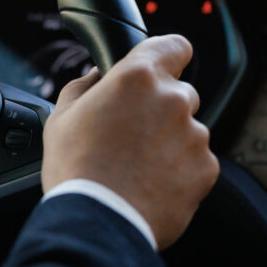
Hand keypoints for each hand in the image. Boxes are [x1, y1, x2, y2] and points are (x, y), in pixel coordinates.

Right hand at [42, 35, 219, 249]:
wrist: (96, 221)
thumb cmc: (75, 169)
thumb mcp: (60, 119)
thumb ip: (82, 87)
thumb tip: (94, 77)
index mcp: (137, 78)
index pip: (174, 45)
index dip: (166, 57)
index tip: (157, 70)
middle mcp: (173, 100)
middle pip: (179, 93)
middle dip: (159, 110)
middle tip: (129, 136)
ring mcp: (194, 135)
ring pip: (186, 130)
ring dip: (167, 143)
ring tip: (135, 168)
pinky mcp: (205, 168)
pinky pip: (195, 162)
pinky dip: (177, 172)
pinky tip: (148, 185)